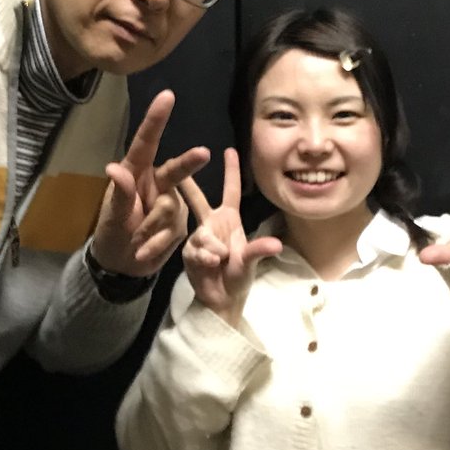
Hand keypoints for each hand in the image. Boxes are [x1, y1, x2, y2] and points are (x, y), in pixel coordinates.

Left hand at [90, 90, 209, 276]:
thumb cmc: (111, 237)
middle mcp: (155, 184)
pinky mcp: (180, 224)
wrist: (122, 267)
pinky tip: (146, 250)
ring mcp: (171, 203)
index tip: (167, 96)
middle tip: (204, 154)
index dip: (156, 120)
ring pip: (172, 209)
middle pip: (175, 170)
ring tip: (136, 243)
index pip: (145, 143)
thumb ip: (119, 194)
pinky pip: (176, 230)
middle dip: (188, 163)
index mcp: (134, 174)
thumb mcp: (112, 219)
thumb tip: (115, 168)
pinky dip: (159, 243)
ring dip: (152, 230)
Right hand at [179, 148, 282, 326]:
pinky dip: (204, 258)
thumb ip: (259, 250)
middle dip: (188, 184)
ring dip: (211, 247)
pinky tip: (210, 265)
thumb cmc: (239, 277)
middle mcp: (211, 223)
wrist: (221, 299)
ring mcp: (198, 237)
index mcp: (229, 219)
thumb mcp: (251, 262)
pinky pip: (195, 249)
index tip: (229, 149)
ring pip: (201, 233)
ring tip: (218, 260)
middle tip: (174, 166)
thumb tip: (275, 245)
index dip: (231, 170)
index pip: (230, 190)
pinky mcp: (188, 251)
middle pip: (198, 199)